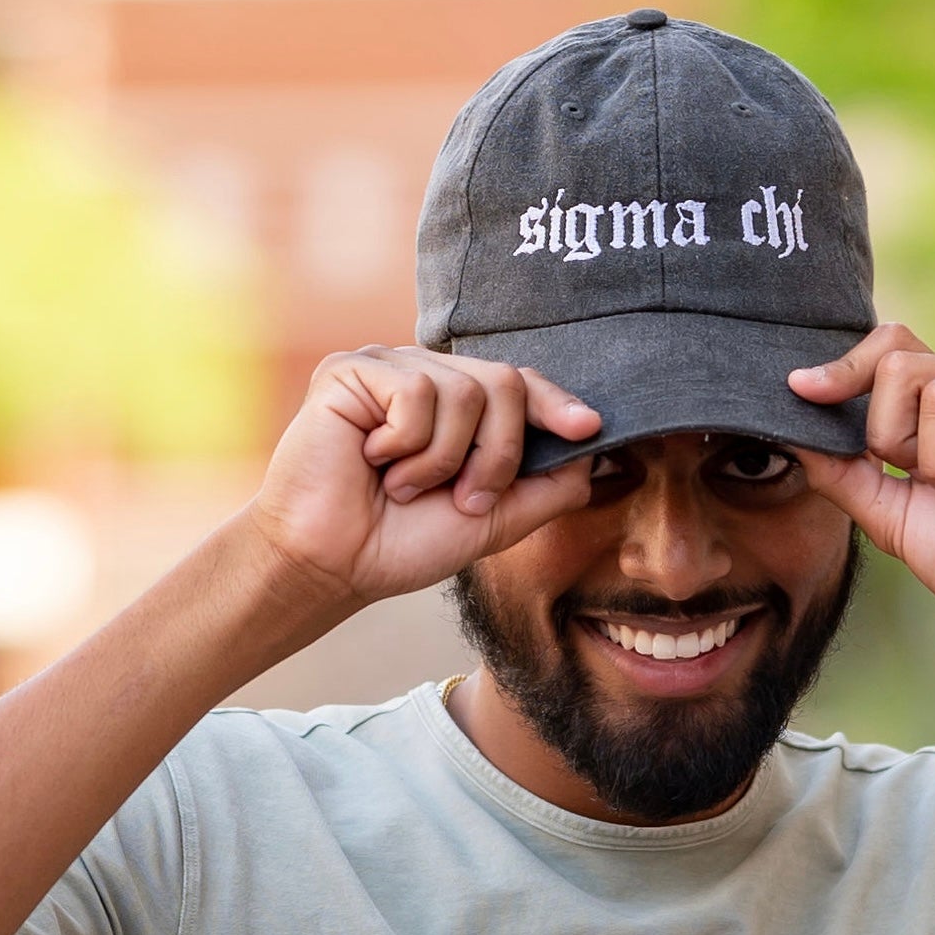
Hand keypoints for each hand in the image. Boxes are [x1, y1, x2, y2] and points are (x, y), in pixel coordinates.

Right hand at [250, 346, 600, 608]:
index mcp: (458, 406)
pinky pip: (414, 392)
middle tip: (462, 498)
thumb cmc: (403, 543)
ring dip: (443, 459)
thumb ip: (548, 486)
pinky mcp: (349, 369)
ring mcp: (388, 368)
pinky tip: (373, 461)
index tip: (587, 428)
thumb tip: (599, 452)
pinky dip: (405, 444)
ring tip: (404, 485)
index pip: (519, 384)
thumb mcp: (494, 519)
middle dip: (498, 454)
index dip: (556, 402)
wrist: (335, 565)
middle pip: (504, 383)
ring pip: (463, 390)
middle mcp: (426, 376)